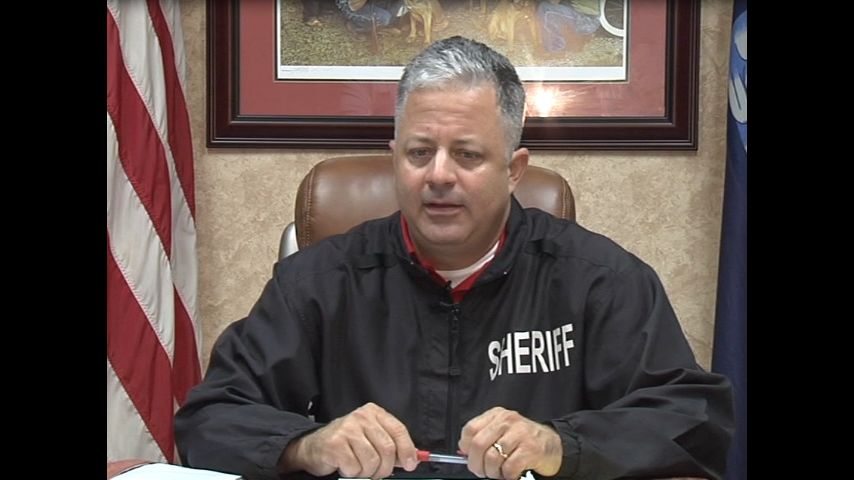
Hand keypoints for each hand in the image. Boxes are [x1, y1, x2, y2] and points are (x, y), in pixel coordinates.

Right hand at [281, 402, 418, 478]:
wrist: (312, 447)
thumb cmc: (346, 445)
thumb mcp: (370, 438)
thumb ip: (391, 445)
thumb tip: (413, 458)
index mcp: (373, 413)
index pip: (398, 430)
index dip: (407, 450)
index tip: (409, 464)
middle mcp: (361, 417)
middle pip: (387, 449)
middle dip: (385, 468)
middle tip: (377, 474)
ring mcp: (347, 429)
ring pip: (372, 461)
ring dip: (367, 473)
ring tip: (358, 468)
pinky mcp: (335, 444)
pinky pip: (355, 468)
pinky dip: (352, 473)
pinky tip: (345, 466)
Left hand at [458, 407, 562, 479]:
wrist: (554, 444)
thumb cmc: (523, 440)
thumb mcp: (502, 432)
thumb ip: (484, 437)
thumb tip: (463, 452)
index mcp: (497, 415)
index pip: (470, 429)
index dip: (466, 448)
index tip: (470, 457)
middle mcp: (507, 420)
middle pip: (478, 445)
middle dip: (477, 465)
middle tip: (482, 472)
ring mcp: (520, 433)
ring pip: (492, 458)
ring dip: (493, 473)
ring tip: (499, 473)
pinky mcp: (531, 449)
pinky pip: (509, 468)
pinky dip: (507, 476)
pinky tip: (512, 473)